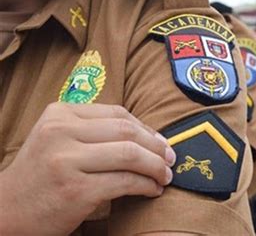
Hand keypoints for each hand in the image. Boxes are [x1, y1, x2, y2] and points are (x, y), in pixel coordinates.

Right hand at [0, 103, 175, 235]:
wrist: (6, 210)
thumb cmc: (41, 173)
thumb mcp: (58, 138)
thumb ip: (95, 130)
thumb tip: (148, 134)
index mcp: (60, 114)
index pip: (117, 113)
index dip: (146, 128)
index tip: (161, 142)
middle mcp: (61, 132)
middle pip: (127, 132)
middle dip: (157, 146)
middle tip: (170, 159)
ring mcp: (67, 161)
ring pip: (130, 155)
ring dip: (156, 167)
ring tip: (165, 176)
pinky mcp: (76, 190)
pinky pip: (125, 182)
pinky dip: (146, 186)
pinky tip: (152, 190)